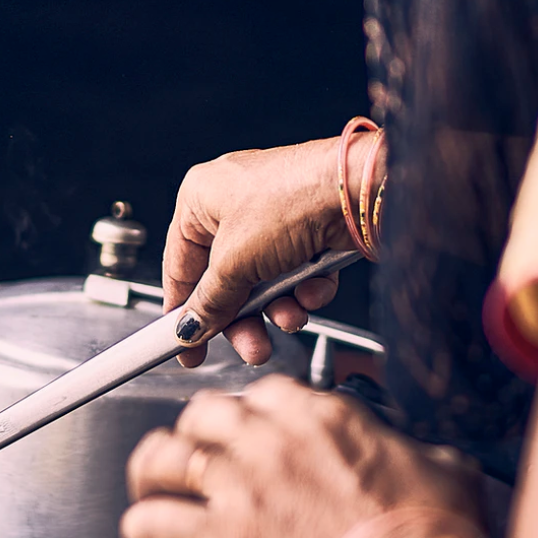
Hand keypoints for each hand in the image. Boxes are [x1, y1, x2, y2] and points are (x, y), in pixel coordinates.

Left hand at [121, 376, 488, 537]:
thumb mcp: (445, 470)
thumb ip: (415, 452)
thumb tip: (421, 459)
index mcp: (326, 418)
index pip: (266, 393)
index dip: (251, 413)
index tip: (251, 433)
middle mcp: (274, 440)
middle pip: (204, 412)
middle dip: (195, 433)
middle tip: (196, 457)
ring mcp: (243, 487)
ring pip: (165, 455)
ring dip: (152, 471)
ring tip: (150, 487)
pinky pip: (154, 522)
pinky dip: (142, 527)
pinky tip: (143, 534)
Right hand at [164, 140, 356, 367]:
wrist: (357, 191)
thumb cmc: (292, 199)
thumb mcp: (236, 262)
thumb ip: (210, 301)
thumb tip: (189, 327)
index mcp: (201, 199)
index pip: (180, 264)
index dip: (182, 309)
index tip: (183, 344)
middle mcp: (234, 206)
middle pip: (226, 281)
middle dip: (242, 319)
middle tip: (251, 347)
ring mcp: (272, 219)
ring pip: (263, 283)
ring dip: (278, 308)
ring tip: (289, 319)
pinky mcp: (306, 232)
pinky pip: (295, 274)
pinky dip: (304, 289)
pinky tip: (313, 291)